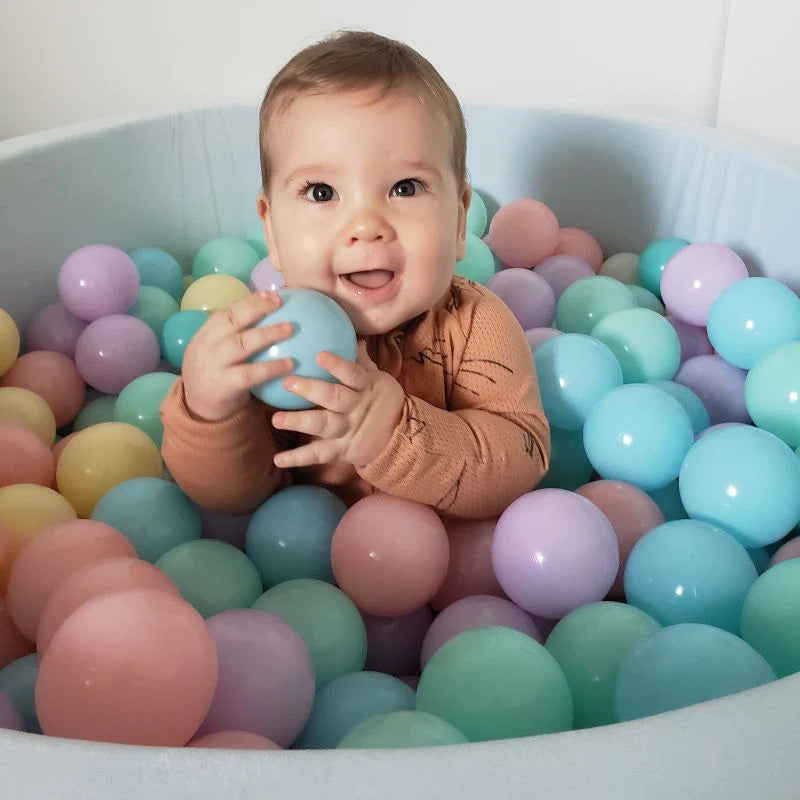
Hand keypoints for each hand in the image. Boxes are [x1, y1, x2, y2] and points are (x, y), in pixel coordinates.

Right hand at [182, 291, 294, 421]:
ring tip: (290, 328)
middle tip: (280, 301)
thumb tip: (267, 312)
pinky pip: (251, 374)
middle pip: (232, 321)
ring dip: (267, 334)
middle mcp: (208, 346)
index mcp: (207, 333)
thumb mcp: (216, 349)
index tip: (270, 294)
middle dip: (256, 308)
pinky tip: (290, 364)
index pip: (227, 311)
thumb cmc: (216, 372)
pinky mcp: (225, 385)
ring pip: (241, 344)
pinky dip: (271, 367)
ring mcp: (215, 365)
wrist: (197, 406)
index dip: (249, 301)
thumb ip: (233, 334)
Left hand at [271, 341, 404, 467]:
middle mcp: (356, 408)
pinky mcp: (342, 450)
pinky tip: (278, 459)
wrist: (400, 437)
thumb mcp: (378, 379)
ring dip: (299, 422)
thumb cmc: (383, 401)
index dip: (337, 365)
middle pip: (335, 398)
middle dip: (311, 390)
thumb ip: (362, 362)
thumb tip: (355, 337)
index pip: (353, 374)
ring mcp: (348, 430)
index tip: (319, 354)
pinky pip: (319, 454)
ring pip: (324, 425)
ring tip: (276, 419)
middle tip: (288, 383)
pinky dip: (298, 458)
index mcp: (366, 387)